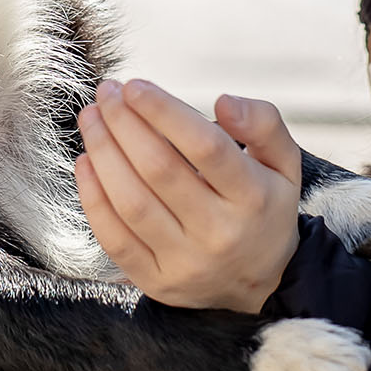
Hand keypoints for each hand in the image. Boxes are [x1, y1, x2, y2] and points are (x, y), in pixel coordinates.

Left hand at [74, 79, 302, 312]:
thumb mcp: (284, 162)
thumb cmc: (264, 207)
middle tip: (107, 92)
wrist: (262, 284)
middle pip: (160, 170)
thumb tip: (224, 102)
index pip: (206, 147)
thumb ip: (263, 123)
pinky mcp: (157, 282)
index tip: (135, 85)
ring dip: (103, 153)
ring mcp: (186, 263)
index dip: (164, 111)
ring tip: (91, 119)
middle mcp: (220, 233)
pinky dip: (93, 198)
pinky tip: (86, 163)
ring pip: (131, 203)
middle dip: (124, 123)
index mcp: (253, 198)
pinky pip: (115, 238)